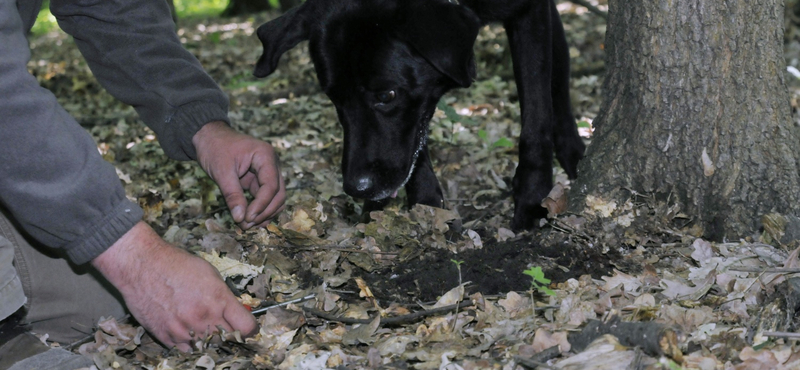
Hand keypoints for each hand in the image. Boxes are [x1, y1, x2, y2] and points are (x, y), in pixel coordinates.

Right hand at [92, 222, 257, 351]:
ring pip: (206, 347)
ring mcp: (183, 330)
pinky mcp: (165, 337)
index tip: (248, 329)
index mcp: (218, 300)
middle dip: (229, 334)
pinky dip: (188, 343)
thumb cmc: (177, 264)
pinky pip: (185, 349)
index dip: (250, 329)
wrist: (142, 265)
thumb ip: (224, 296)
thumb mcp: (209, 274)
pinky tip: (186, 329)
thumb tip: (236, 311)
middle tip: (224, 327)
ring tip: (202, 326)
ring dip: (207, 340)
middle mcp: (203, 318)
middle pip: (227, 340)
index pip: (246, 327)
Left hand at [193, 121, 285, 228]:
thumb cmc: (214, 148)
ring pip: (275, 198)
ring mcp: (267, 172)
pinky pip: (265, 198)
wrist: (208, 137)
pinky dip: (260, 210)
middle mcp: (271, 164)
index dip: (261, 205)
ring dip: (264, 213)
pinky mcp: (260, 180)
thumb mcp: (221, 171)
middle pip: (278, 194)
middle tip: (246, 225)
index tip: (247, 218)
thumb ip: (232, 195)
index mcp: (265, 156)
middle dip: (265, 212)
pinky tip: (249, 220)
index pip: (271, 185)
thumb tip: (241, 219)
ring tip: (247, 225)